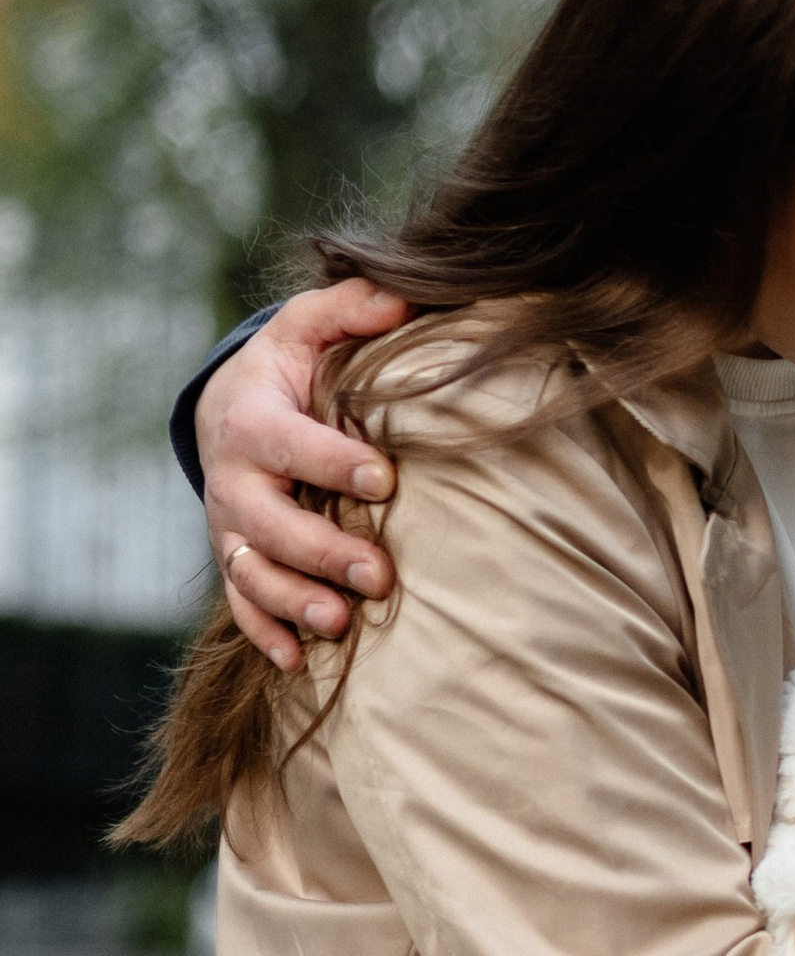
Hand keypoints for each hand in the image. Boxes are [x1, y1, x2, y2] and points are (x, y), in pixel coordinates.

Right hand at [201, 282, 411, 671]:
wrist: (227, 409)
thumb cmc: (287, 367)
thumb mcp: (307, 324)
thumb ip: (352, 307)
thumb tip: (407, 295)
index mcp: (254, 422)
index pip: (290, 444)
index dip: (334, 462)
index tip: (385, 480)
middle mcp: (235, 481)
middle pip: (270, 524)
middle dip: (320, 552)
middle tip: (378, 575)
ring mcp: (232, 528)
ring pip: (252, 573)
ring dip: (292, 602)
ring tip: (339, 623)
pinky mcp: (236, 559)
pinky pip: (241, 604)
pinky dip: (265, 634)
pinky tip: (299, 661)